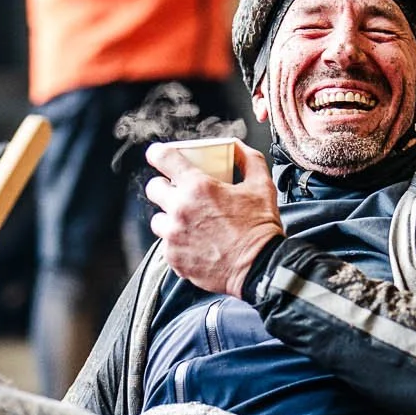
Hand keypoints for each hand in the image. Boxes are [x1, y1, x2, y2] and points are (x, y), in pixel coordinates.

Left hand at [144, 142, 283, 296]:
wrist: (261, 267)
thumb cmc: (260, 228)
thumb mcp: (262, 185)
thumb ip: (247, 159)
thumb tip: (236, 147)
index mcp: (199, 187)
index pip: (163, 158)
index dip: (158, 153)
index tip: (159, 155)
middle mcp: (180, 209)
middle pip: (153, 188)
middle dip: (165, 188)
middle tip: (180, 194)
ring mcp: (174, 235)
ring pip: (157, 220)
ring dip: (169, 218)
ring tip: (189, 224)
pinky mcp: (174, 257)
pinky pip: (166, 245)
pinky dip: (178, 243)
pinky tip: (196, 244)